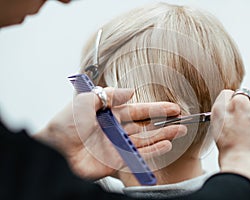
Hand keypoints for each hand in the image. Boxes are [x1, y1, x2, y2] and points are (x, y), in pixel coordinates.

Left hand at [34, 88, 185, 179]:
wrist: (54, 149)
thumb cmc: (65, 124)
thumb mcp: (86, 101)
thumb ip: (109, 94)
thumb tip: (131, 92)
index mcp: (112, 115)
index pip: (139, 111)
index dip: (157, 109)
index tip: (173, 107)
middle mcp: (118, 130)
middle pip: (146, 126)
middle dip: (164, 123)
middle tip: (182, 120)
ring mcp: (118, 146)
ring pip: (146, 140)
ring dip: (163, 136)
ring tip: (180, 131)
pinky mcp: (117, 161)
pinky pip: (139, 156)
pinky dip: (153, 151)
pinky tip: (166, 145)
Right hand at [209, 67, 249, 195]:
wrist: (246, 169)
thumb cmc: (233, 159)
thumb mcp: (220, 139)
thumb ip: (226, 125)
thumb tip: (233, 124)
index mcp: (220, 112)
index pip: (226, 95)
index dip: (233, 101)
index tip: (236, 107)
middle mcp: (236, 106)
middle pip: (243, 94)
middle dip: (248, 101)